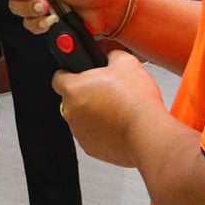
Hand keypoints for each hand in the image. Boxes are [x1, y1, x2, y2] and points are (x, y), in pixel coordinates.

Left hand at [52, 53, 164, 167]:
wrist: (146, 133)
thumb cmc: (134, 102)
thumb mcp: (126, 62)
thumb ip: (111, 56)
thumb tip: (110, 56)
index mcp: (73, 89)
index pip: (58, 77)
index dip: (70, 72)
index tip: (79, 72)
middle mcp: (71, 112)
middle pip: (72, 99)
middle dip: (87, 94)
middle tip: (107, 90)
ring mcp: (80, 132)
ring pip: (82, 118)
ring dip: (95, 113)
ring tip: (117, 108)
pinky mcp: (92, 148)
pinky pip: (93, 135)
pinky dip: (103, 131)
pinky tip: (119, 124)